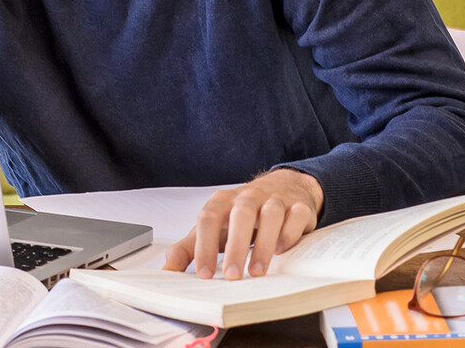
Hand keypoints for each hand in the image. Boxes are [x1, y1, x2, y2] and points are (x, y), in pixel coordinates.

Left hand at [162, 169, 323, 279]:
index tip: (203, 273)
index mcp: (222, 201)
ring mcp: (275, 199)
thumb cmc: (240, 214)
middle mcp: (248, 197)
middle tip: (232, 276)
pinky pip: (296, 216)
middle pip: (241, 215)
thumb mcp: (212, 228)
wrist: (281, 188)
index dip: (204, 245)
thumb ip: (188, 249)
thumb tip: (167, 272)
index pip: (208, 218)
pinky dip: (290, 234)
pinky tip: (283, 251)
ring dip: (264, 244)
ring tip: (257, 271)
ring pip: (271, 215)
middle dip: (236, 247)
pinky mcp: (298, 206)